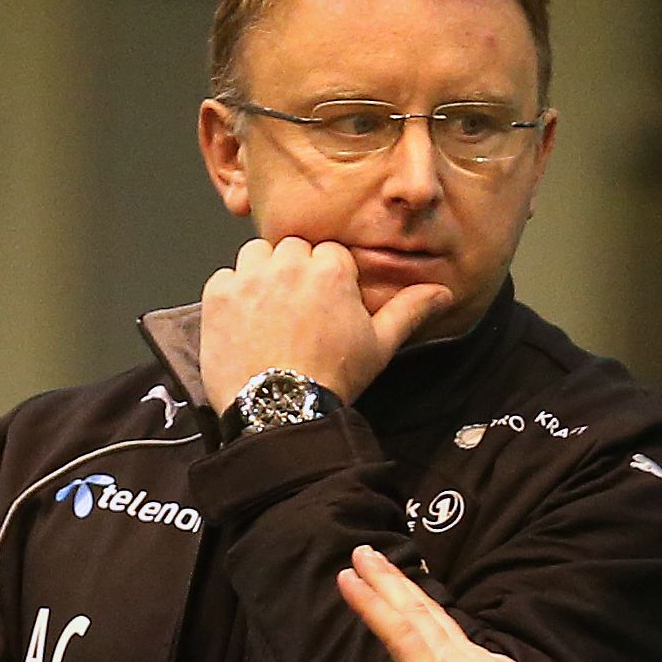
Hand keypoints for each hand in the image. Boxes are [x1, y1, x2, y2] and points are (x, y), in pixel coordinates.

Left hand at [199, 236, 452, 411]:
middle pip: (292, 249)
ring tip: (268, 310)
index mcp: (331, 270)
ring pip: (256, 255)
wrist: (280, 412)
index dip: (329, 278)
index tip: (327, 304)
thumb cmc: (332, 380)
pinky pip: (223, 277)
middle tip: (297, 310)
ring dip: (262, 274)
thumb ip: (408, 311)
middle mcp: (289, 265)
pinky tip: (243, 322)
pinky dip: (231, 294)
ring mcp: (250, 278)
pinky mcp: (218, 296)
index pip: (330, 253)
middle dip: (295, 272)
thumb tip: (443, 292)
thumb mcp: (379, 347)